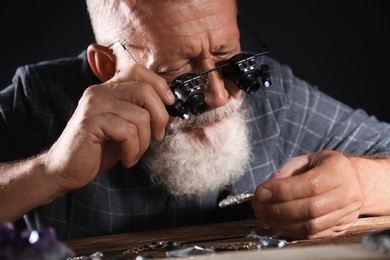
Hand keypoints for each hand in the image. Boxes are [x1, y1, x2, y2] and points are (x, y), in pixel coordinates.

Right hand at [42, 64, 173, 191]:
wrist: (66, 169)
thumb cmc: (99, 149)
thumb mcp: (126, 128)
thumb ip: (143, 115)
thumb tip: (172, 110)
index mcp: (108, 89)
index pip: (138, 71)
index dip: (160, 85)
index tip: (170, 105)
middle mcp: (99, 92)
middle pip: (145, 91)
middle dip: (160, 117)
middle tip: (157, 136)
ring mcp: (93, 105)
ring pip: (140, 116)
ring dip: (144, 141)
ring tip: (134, 153)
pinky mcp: (90, 122)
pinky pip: (128, 132)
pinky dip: (133, 150)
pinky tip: (127, 158)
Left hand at [251, 150, 363, 238]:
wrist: (355, 182)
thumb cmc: (326, 167)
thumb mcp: (308, 159)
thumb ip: (288, 171)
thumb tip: (268, 187)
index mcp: (338, 171)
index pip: (310, 185)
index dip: (282, 190)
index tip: (260, 192)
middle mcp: (347, 194)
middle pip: (310, 208)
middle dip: (277, 208)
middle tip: (258, 205)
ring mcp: (346, 214)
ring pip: (311, 225)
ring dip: (281, 222)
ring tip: (263, 215)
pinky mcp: (340, 228)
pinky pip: (313, 235)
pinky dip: (290, 231)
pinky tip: (275, 224)